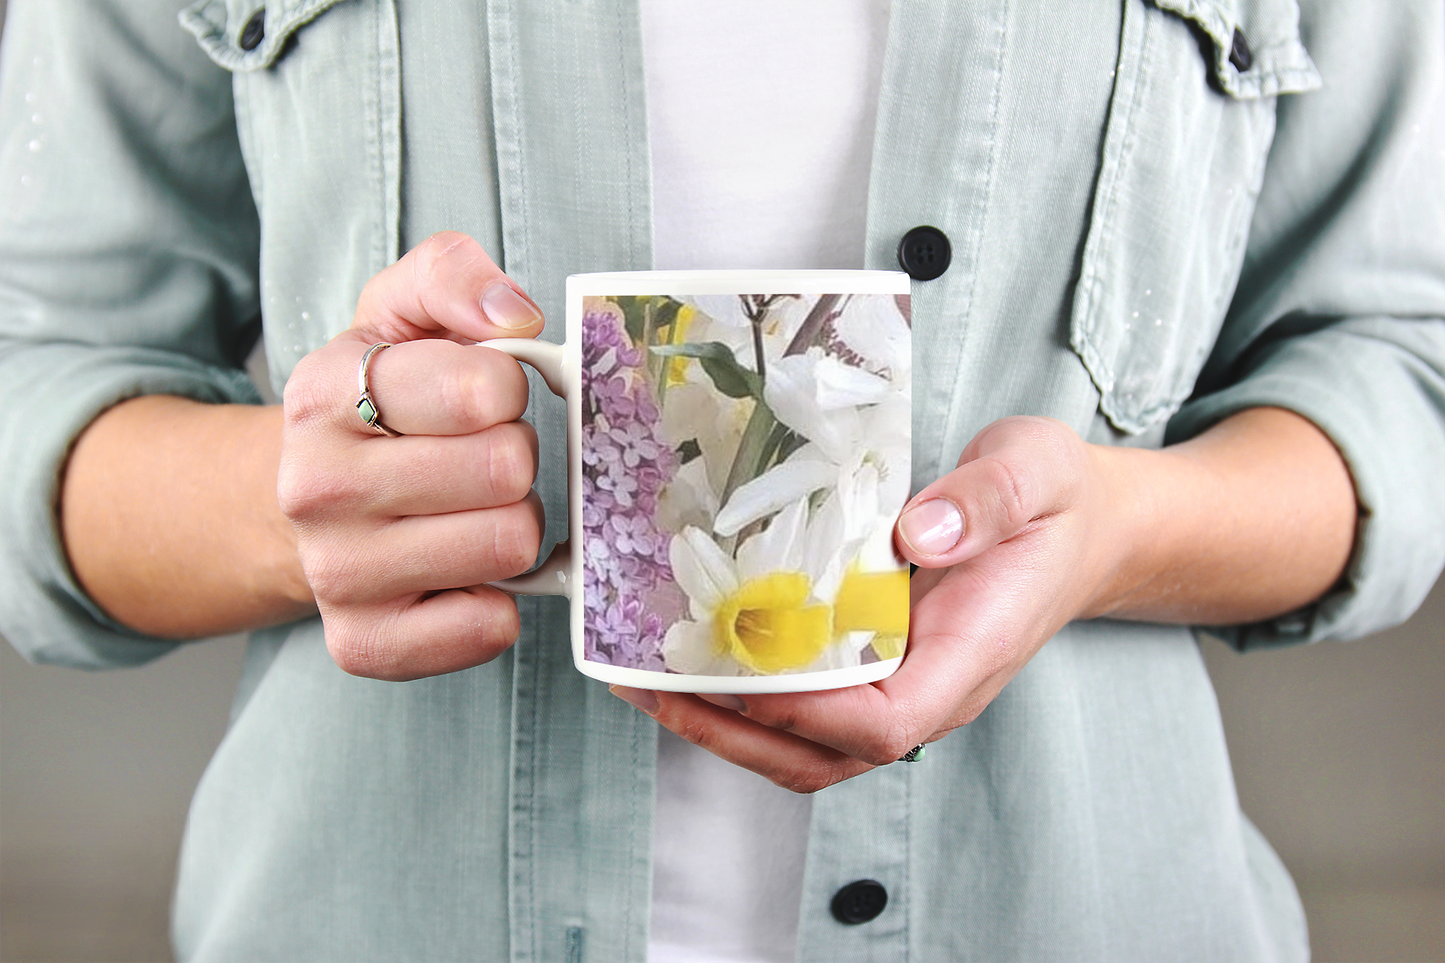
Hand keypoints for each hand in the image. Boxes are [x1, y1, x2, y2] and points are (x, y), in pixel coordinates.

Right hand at [278, 232, 547, 679]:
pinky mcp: (363, 642)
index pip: (487, 389)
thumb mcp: (399, 313)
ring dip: (513, 526)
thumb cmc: (379, 402)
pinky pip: (487, 628)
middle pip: (508, 471)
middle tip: (480, 461)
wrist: (306, 499)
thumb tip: (517, 315)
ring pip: (508, 545)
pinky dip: (498, 601)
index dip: (508, 390)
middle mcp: (317, 486)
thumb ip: (452, 276)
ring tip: (471, 511)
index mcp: (326, 391)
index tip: (483, 397)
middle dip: (515, 460)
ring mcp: (335, 572)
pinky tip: (465, 573)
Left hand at [615, 416, 1118, 790]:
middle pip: (826, 754)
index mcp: (970, 654)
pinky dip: (745, 693)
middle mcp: (930, 687)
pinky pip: (806, 702)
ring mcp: (901, 681)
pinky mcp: (877, 663)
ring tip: (646, 683)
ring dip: (725, 723)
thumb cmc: (1058, 504)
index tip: (743, 675)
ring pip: (806, 742)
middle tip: (648, 689)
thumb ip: (985, 501)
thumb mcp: (1036, 473)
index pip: (886, 723)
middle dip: (734, 732)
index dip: (809, 713)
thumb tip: (914, 534)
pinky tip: (696, 654)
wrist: (1080, 528)